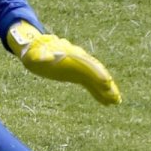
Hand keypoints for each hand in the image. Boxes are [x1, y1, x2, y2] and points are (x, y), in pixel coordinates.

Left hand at [7, 21, 121, 104]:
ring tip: (117, 101)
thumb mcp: (34, 55)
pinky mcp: (77, 74)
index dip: (97, 73)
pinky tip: (106, 102)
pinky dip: (98, 92)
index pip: (87, 65)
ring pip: (96, 79)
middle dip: (107, 84)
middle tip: (116, 97)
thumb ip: (41, 56)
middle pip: (96, 72)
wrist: (36, 48)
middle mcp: (78, 61)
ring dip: (106, 90)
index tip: (106, 82)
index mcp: (71, 56)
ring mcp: (79, 67)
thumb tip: (45, 58)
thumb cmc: (34, 52)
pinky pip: (90, 84)